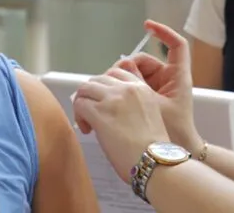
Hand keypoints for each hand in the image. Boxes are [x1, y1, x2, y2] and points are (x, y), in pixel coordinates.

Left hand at [73, 67, 170, 182]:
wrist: (154, 161)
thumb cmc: (153, 148)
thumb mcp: (150, 113)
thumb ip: (132, 103)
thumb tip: (110, 105)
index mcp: (141, 88)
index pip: (116, 72)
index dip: (105, 87)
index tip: (104, 102)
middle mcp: (126, 88)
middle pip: (98, 79)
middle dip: (92, 95)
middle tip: (93, 113)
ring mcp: (112, 99)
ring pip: (85, 89)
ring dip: (83, 103)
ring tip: (88, 122)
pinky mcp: (100, 113)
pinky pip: (79, 104)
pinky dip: (79, 116)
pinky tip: (87, 130)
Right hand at [117, 20, 202, 153]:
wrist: (170, 158)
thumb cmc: (172, 133)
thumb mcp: (154, 105)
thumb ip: (137, 84)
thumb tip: (122, 65)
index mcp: (177, 77)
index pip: (176, 46)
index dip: (164, 32)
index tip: (147, 26)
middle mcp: (168, 79)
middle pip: (144, 61)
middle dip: (128, 66)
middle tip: (114, 78)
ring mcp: (157, 89)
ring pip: (134, 73)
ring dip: (122, 78)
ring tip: (110, 91)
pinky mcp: (147, 98)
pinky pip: (132, 85)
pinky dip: (123, 87)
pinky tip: (111, 96)